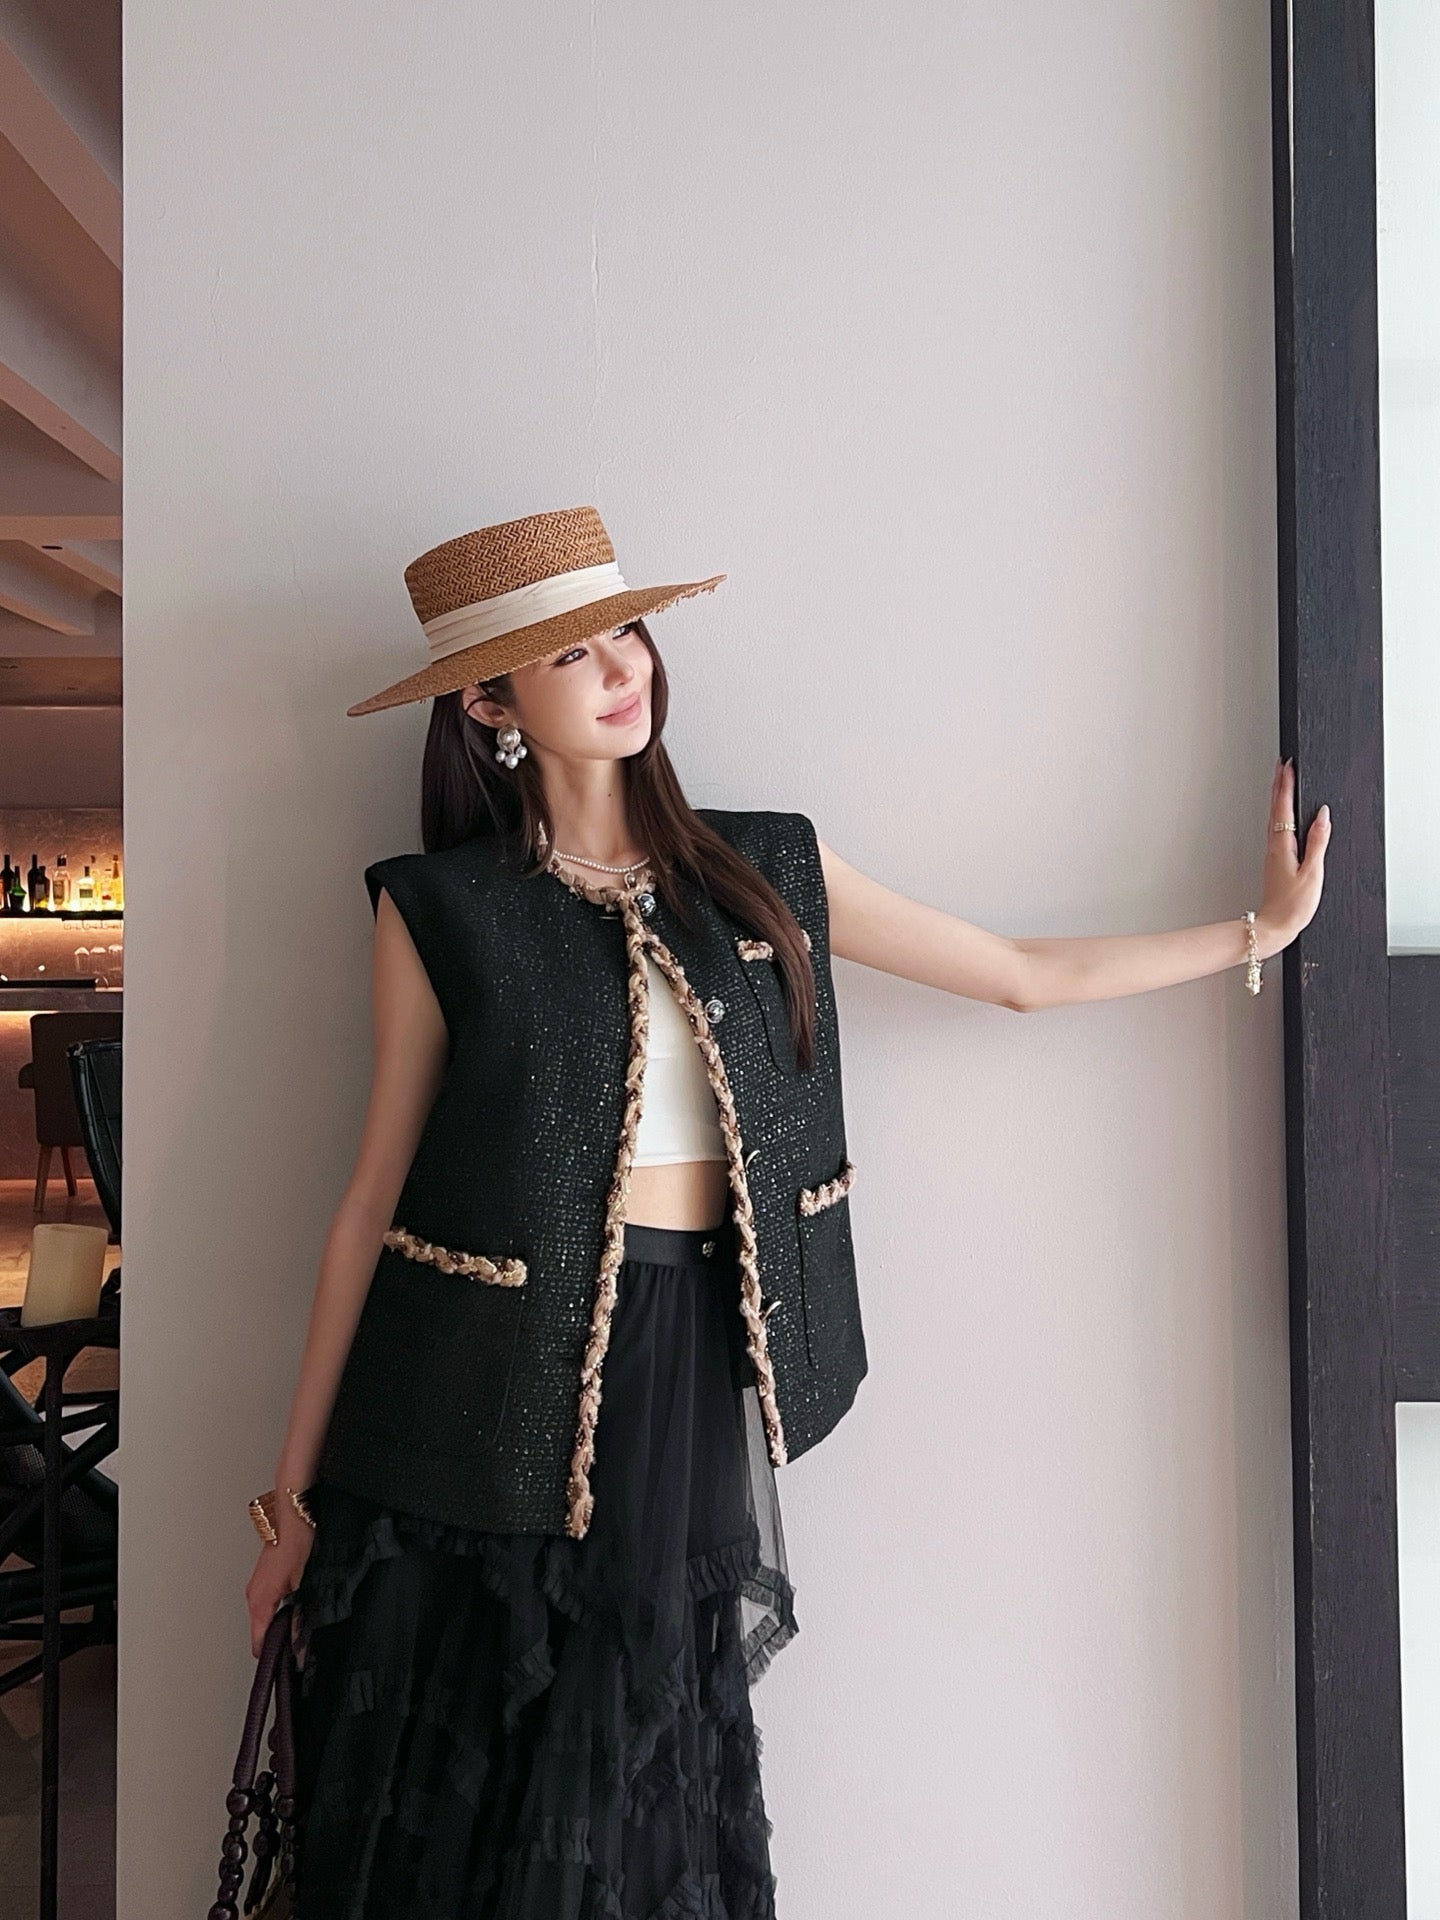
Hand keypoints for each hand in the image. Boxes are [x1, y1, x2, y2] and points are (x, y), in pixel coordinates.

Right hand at [245, 1523, 313, 1657]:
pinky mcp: (265, 1577)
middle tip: (299, 1652)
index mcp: (258, 1601)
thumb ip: (299, 1617)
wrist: (294, 1515)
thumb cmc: (295, 1542)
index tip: (285, 1668)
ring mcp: (258, 1586)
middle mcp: (253, 1595)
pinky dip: (280, 1612)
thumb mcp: (303, 1585)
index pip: (258, 1642)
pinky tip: (297, 1609)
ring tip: (301, 1632)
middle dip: (278, 1643)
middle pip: (261, 1631)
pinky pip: (269, 1604)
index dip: (272, 1657)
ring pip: (266, 1618)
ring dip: (281, 1626)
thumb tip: (299, 1642)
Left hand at [1258, 758, 1330, 953]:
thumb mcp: (1312, 872)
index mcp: (1282, 845)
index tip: (1288, 765)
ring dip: (1278, 797)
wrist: (1274, 927)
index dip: (1286, 784)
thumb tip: (1322, 815)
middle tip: (1282, 764)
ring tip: (1282, 781)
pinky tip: (1285, 815)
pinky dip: (1280, 815)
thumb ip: (1318, 842)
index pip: (1284, 807)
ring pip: (1274, 817)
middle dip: (1279, 784)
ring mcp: (1273, 854)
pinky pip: (1277, 830)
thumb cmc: (1292, 906)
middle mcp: (1274, 846)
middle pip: (1275, 808)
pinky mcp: (1275, 862)